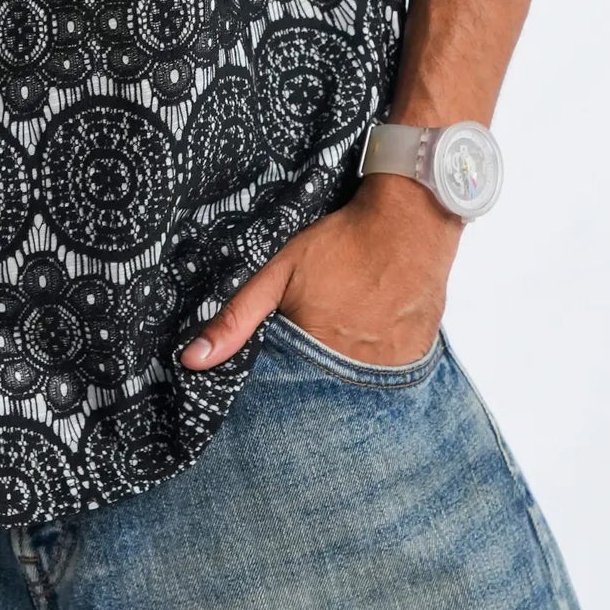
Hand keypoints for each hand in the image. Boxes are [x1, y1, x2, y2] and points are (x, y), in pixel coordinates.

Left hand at [179, 176, 458, 371]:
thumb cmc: (342, 242)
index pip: (287, 388)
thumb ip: (236, 317)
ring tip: (353, 326)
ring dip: (350, 367)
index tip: (284, 360)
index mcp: (315, 352)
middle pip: (325, 388)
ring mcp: (391, 367)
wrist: (409, 221)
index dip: (283, 376)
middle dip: (317, 373)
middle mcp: (354, 369)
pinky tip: (377, 329)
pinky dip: (382, 359)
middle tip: (326, 330)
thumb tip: (192, 360)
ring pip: (360, 384)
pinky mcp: (417, 357)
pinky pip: (392, 373)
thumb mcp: (279, 272)